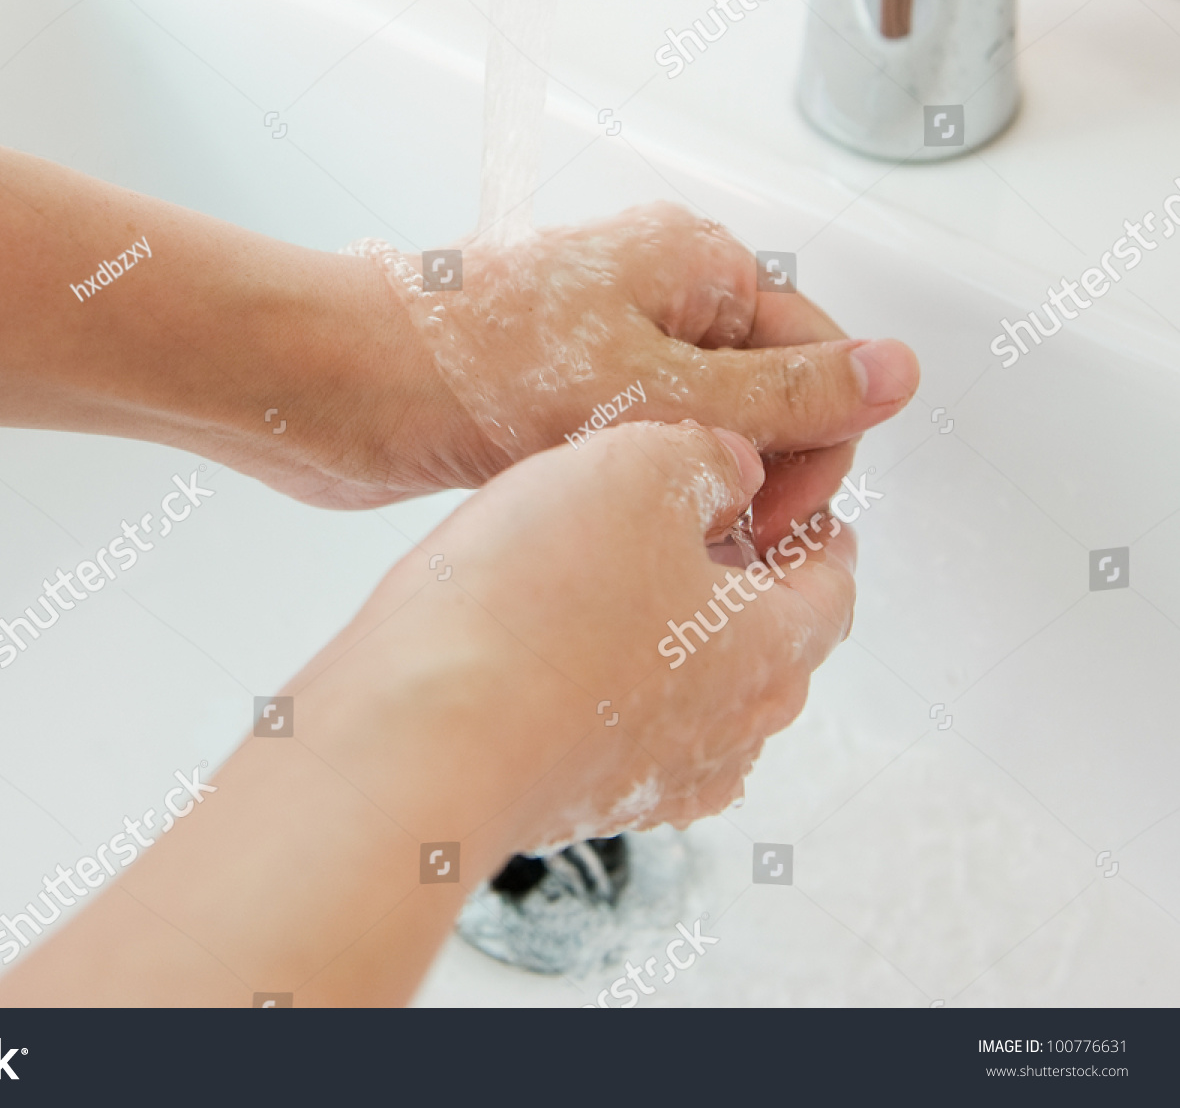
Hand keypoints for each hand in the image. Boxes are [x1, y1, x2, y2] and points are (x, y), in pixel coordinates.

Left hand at [286, 201, 916, 518]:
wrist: (331, 387)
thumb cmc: (470, 364)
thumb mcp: (656, 389)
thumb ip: (785, 392)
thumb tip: (898, 372)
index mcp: (696, 263)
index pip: (820, 357)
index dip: (813, 449)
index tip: (768, 518)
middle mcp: (659, 294)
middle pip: (769, 396)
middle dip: (758, 473)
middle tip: (712, 537)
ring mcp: (608, 345)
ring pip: (706, 431)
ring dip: (700, 489)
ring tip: (660, 535)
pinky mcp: (563, 396)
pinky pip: (645, 448)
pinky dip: (647, 492)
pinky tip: (618, 527)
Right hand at [302, 418, 856, 858]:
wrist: (421, 734)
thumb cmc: (534, 605)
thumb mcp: (639, 467)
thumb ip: (709, 457)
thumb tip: (733, 472)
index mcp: (772, 651)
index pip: (831, 582)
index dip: (812, 523)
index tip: (790, 494)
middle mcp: (728, 732)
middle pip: (763, 638)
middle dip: (736, 570)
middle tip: (691, 513)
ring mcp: (652, 778)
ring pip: (689, 685)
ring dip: (665, 626)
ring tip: (607, 562)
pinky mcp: (576, 796)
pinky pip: (612, 720)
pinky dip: (603, 673)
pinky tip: (548, 627)